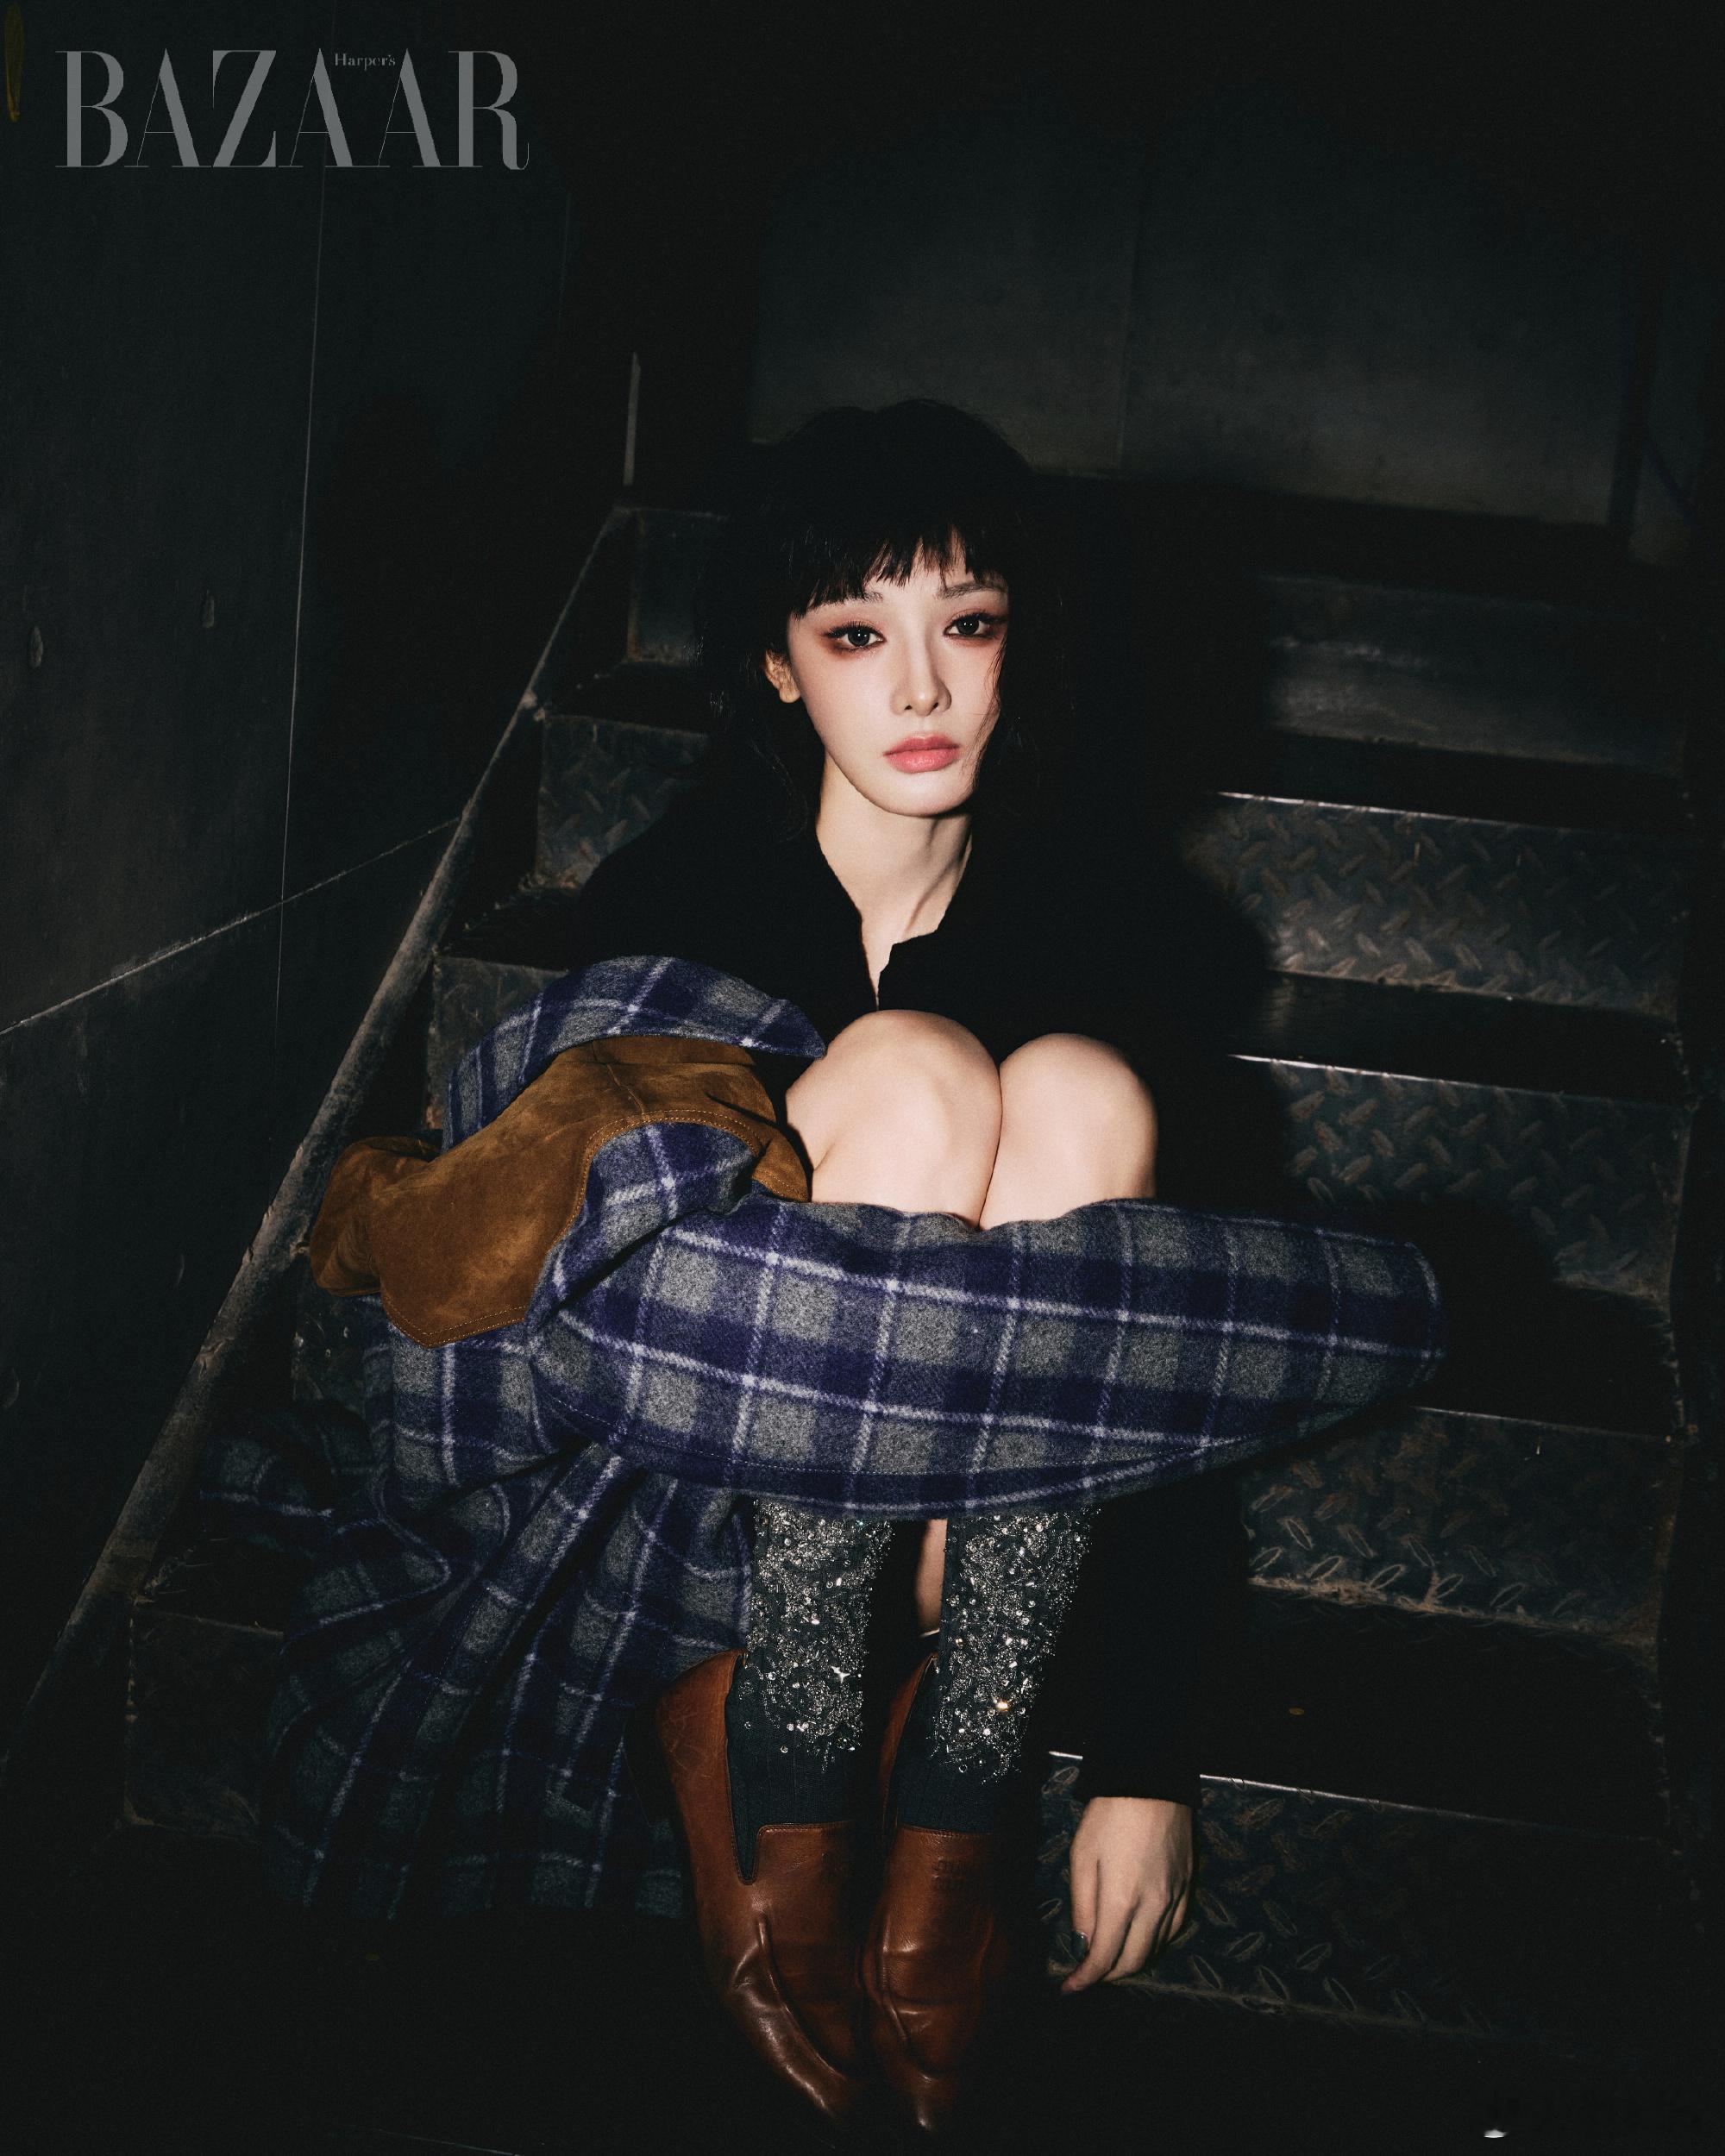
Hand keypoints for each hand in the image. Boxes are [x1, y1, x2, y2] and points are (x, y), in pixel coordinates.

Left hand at [1060, 1795, 1193, 1992]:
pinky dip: (1156, 1942)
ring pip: (1157, 1948)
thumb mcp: (1081, 1855)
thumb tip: (1082, 1942)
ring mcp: (1175, 1897)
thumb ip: (1082, 1903)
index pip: (1105, 1957)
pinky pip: (1174, 1928)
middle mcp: (1154, 1906)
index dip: (1085, 1979)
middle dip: (1109, 1975)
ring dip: (1133, 1961)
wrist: (1152, 1781)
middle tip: (1089, 1973)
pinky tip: (1143, 1937)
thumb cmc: (1108, 1815)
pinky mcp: (1188, 1885)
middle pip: (1134, 1961)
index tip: (1069, 1990)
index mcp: (1122, 1900)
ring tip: (1111, 1958)